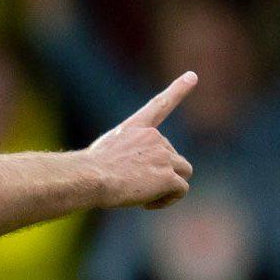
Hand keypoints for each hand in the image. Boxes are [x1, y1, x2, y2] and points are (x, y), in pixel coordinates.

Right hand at [87, 73, 195, 209]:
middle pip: (172, 156)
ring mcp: (164, 156)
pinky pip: (181, 189)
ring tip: (146, 197)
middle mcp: (154, 137)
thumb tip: (131, 176)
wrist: (90, 178)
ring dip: (169, 186)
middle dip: (160, 174)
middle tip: (136, 188)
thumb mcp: (101, 154)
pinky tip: (148, 203)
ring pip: (183, 172)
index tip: (192, 76)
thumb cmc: (87, 171)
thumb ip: (123, 157)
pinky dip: (168, 199)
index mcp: (136, 128)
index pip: (160, 105)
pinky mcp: (168, 176)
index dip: (178, 90)